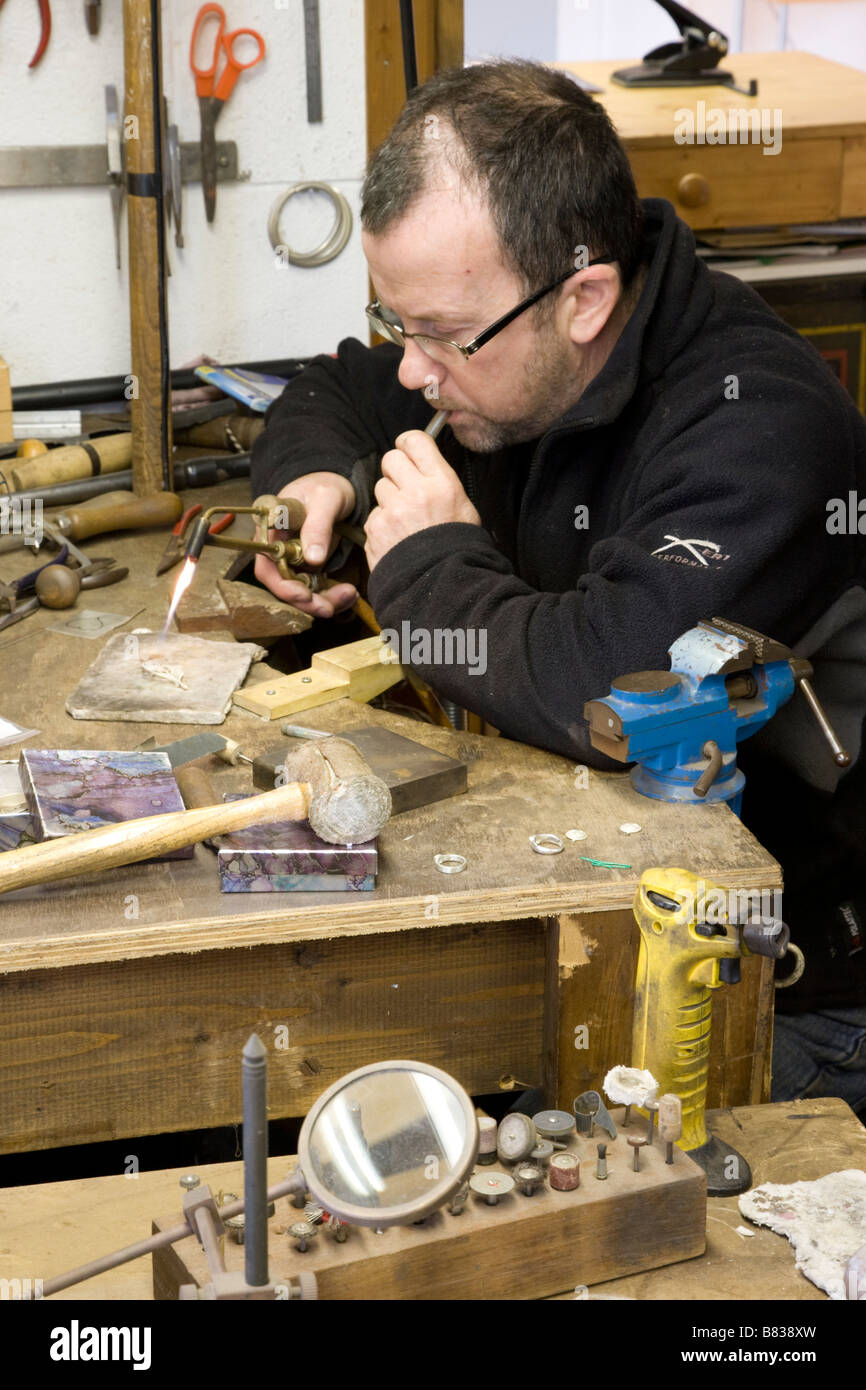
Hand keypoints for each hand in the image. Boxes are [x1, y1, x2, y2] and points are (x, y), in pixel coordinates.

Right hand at [254, 472, 358, 618]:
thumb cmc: (325, 485)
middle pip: (284, 585)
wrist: (337, 485)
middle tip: (331, 606)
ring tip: (349, 596)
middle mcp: (278, 550)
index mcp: (271, 531)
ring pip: (302, 592)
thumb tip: (313, 559)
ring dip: (323, 601)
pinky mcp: (310, 566)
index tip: (305, 595)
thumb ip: (317, 526)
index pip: (266, 567)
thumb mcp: (325, 499)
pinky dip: (331, 596)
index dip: (283, 586)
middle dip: (307, 601)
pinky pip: (317, 588)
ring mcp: (293, 560)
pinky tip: (349, 594)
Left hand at [365, 430, 480, 570]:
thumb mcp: (464, 507)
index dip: (408, 444)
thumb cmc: (458, 547)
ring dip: (389, 499)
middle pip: (390, 459)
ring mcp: (392, 511)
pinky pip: (373, 515)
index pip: (415, 440)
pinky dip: (382, 524)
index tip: (408, 452)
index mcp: (441, 482)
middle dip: (395, 471)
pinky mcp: (376, 529)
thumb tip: (424, 462)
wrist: (444, 584)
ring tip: (405, 520)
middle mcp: (415, 492)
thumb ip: (441, 481)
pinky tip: (397, 538)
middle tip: (404, 486)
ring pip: (380, 487)